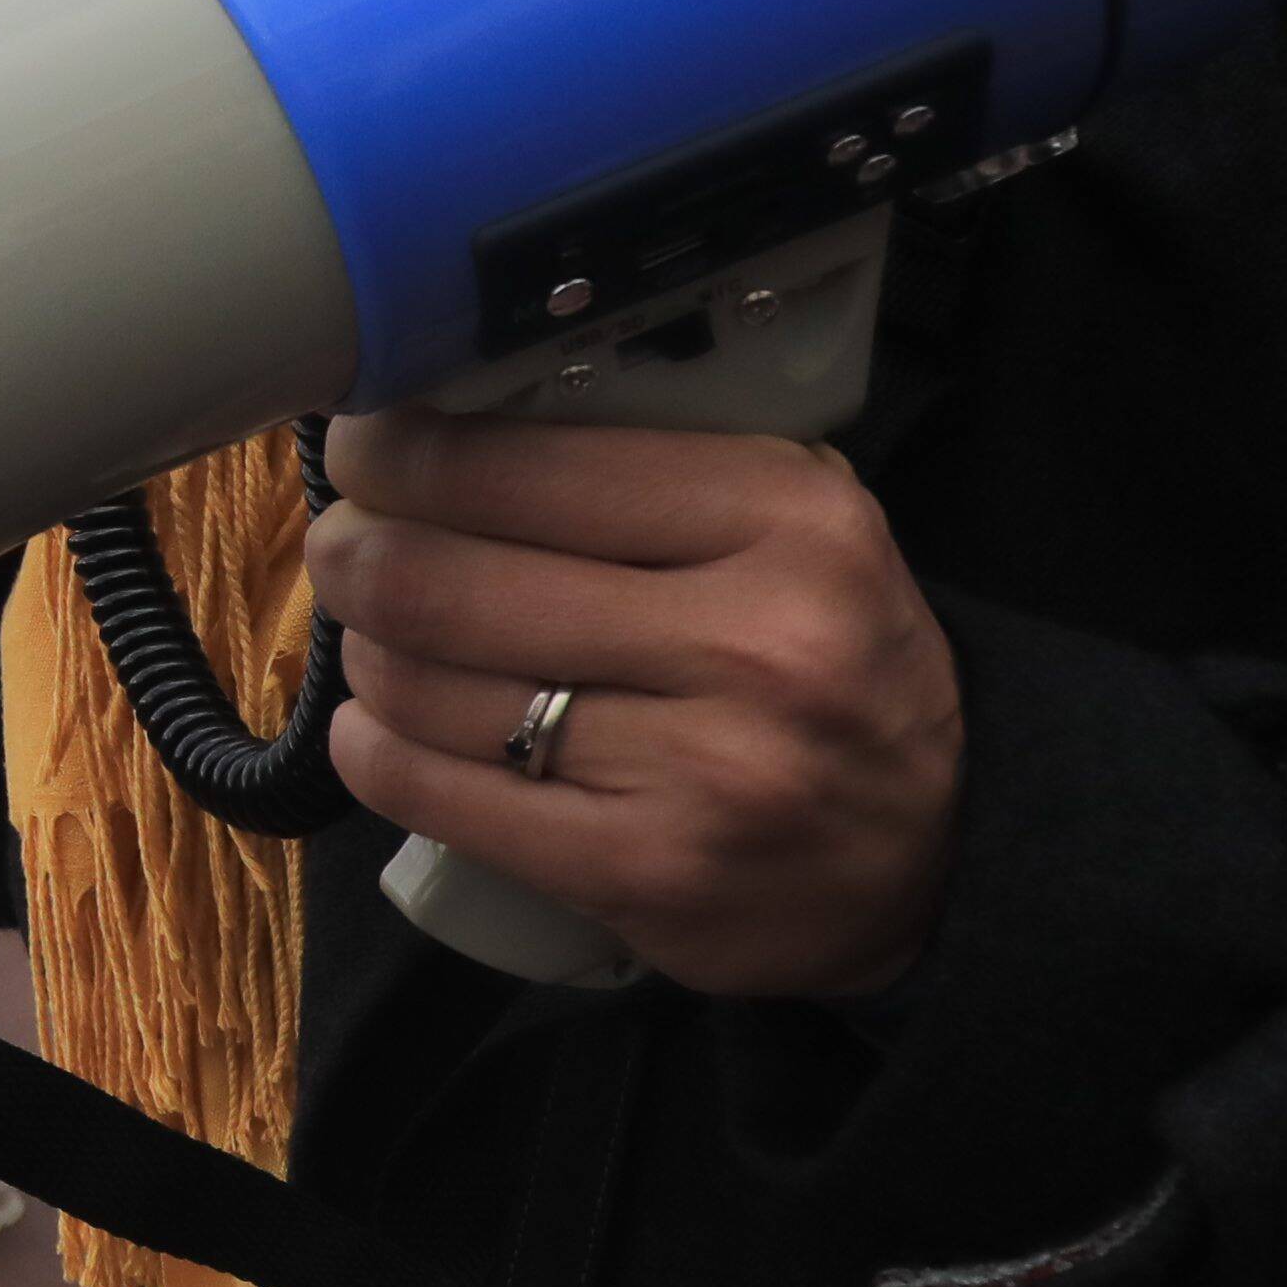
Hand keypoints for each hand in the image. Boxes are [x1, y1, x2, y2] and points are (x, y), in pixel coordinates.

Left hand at [302, 409, 962, 999]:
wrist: (943, 851)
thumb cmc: (832, 660)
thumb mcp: (791, 522)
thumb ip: (649, 459)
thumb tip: (442, 411)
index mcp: (785, 518)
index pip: (517, 461)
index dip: (398, 451)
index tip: (365, 448)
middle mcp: (750, 641)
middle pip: (442, 576)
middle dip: (354, 552)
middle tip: (343, 545)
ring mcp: (698, 771)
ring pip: (425, 687)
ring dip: (371, 656)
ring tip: (385, 638)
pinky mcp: (644, 875)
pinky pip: (438, 797)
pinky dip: (377, 753)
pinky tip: (379, 728)